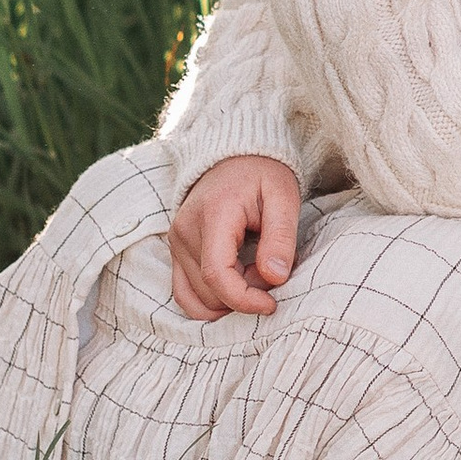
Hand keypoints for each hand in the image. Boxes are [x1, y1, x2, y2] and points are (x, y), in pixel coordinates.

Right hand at [169, 153, 301, 318]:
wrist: (236, 155)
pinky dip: (212, 300)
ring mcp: (176, 242)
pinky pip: (185, 292)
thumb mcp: (284, 197)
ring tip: (254, 273)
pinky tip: (237, 284)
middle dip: (243, 296)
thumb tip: (275, 277)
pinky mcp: (176, 250)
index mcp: (212, 216)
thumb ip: (280, 237)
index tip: (271, 304)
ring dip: (229, 298)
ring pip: (197, 297)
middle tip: (270, 272)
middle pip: (208, 291)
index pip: (216, 274)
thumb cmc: (263, 174)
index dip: (244, 299)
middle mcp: (184, 231)